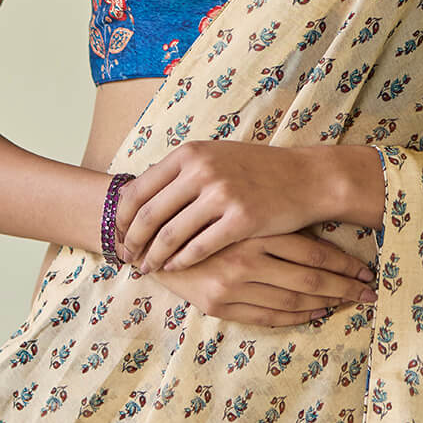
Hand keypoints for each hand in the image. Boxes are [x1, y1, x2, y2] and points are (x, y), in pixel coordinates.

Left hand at [114, 144, 327, 273]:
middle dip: (132, 241)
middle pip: (149, 214)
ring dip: (154, 256)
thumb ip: (180, 171)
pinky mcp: (240, 220)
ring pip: (170, 234)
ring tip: (147, 268)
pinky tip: (175, 269)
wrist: (305, 178)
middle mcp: (202, 170)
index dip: (122, 217)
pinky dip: (181, 262)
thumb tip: (138, 193)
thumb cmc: (256, 169)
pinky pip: (199, 248)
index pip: (139, 188)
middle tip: (127, 257)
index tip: (118, 233)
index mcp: (190, 153)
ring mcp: (221, 194)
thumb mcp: (214, 156)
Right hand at [133, 230, 377, 325]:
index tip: (366, 272)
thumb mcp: (237, 209)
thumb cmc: (201, 215)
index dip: (343, 265)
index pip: (312, 253)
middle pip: (309, 279)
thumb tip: (321, 231)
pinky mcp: (219, 305)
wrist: (151, 236)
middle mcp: (246, 259)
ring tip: (349, 302)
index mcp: (254, 230)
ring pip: (292, 300)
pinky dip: (296, 317)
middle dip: (344, 288)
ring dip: (325, 303)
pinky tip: (315, 313)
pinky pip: (268, 317)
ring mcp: (232, 285)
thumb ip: (272, 221)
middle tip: (370, 292)